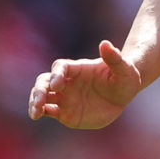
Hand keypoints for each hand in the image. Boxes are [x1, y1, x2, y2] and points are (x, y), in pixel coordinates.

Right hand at [27, 40, 143, 128]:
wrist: (123, 96)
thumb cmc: (124, 78)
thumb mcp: (124, 68)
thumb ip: (114, 58)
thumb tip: (105, 43)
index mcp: (78, 69)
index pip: (60, 67)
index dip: (57, 74)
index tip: (57, 84)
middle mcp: (67, 82)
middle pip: (45, 81)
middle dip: (40, 89)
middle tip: (40, 101)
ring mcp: (65, 97)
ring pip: (42, 96)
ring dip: (35, 102)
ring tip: (35, 113)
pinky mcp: (65, 112)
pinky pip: (48, 111)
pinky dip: (41, 112)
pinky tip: (38, 115)